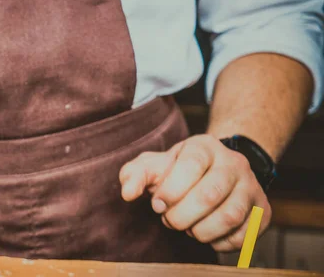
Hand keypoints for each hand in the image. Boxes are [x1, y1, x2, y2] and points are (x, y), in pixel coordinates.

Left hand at [119, 134, 270, 251]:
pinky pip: (244, 236)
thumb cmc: (179, 170)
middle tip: (169, 220)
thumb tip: (128, 192)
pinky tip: (205, 233)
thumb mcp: (154, 165)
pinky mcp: (263, 212)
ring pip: (230, 217)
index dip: (171, 190)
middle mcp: (234, 163)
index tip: (158, 203)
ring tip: (187, 227)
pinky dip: (219, 243)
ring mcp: (252, 187)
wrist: (217, 170)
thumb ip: (135, 174)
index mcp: (205, 147)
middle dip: (181, 215)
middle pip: (209, 195)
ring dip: (200, 230)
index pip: (191, 165)